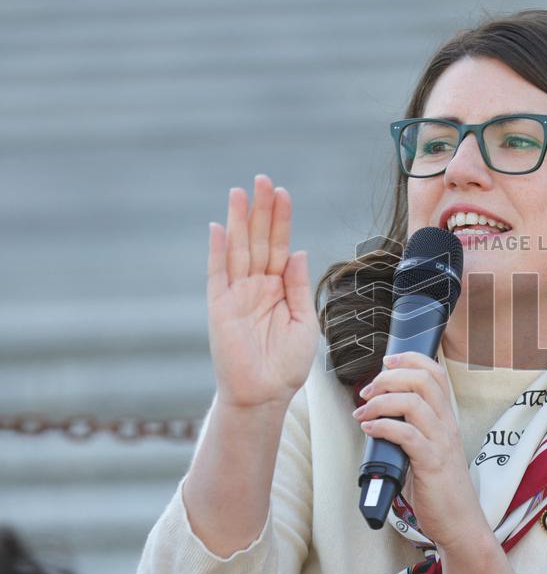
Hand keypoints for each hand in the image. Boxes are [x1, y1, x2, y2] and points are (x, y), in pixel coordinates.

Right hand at [206, 174, 320, 410]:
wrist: (265, 394)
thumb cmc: (286, 364)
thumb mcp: (303, 321)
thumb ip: (297, 286)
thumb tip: (297, 250)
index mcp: (278, 288)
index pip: (279, 245)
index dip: (281, 220)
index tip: (283, 193)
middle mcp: (256, 286)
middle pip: (258, 239)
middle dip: (261, 210)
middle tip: (263, 179)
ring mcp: (236, 294)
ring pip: (238, 249)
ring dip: (238, 221)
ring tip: (240, 192)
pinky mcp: (219, 306)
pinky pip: (217, 273)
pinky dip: (217, 251)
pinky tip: (218, 227)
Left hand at [352, 352, 488, 549]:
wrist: (460, 523)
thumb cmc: (439, 488)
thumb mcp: (428, 450)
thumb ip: (410, 430)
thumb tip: (378, 415)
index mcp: (446, 419)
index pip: (435, 373)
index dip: (411, 359)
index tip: (386, 362)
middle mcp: (446, 425)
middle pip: (423, 380)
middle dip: (390, 377)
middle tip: (368, 391)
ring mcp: (441, 443)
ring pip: (413, 403)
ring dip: (381, 402)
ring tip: (362, 412)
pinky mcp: (432, 463)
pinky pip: (406, 435)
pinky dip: (383, 427)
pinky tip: (369, 430)